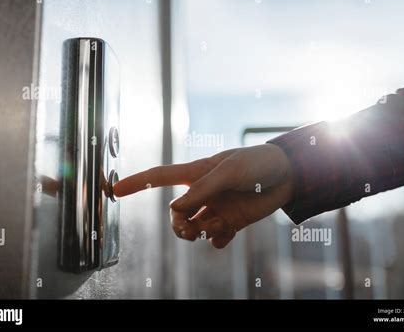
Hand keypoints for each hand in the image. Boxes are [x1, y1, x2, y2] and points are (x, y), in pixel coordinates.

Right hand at [113, 143, 294, 247]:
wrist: (289, 175)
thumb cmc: (257, 163)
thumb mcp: (228, 170)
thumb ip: (202, 190)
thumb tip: (175, 210)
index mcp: (197, 173)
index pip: (159, 177)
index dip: (136, 183)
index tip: (114, 190)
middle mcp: (203, 193)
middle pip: (175, 214)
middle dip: (178, 225)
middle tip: (189, 229)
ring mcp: (216, 208)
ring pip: (193, 228)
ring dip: (198, 233)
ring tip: (216, 227)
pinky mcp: (232, 222)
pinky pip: (215, 238)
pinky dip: (217, 239)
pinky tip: (228, 231)